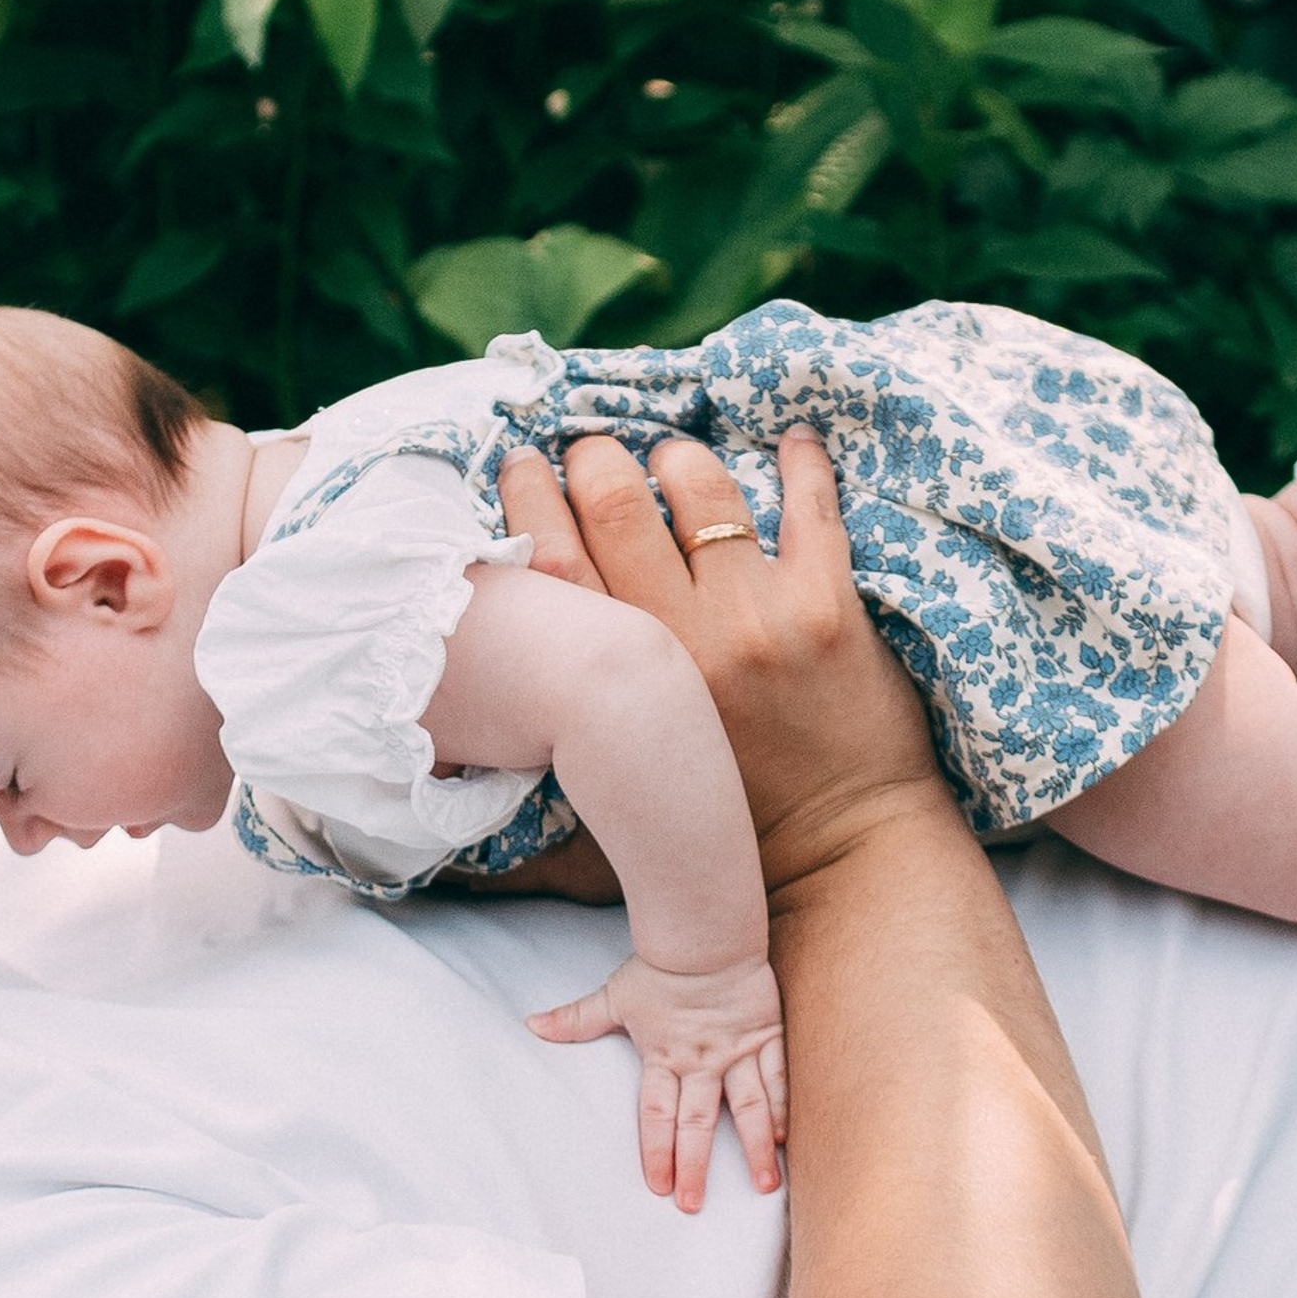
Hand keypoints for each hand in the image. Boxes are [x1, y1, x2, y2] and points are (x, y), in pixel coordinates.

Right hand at [495, 427, 937, 890]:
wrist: (840, 860)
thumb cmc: (723, 834)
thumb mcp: (608, 804)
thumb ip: (539, 759)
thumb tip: (456, 727)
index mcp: (614, 685)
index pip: (548, 556)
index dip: (524, 493)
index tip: (521, 465)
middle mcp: (679, 640)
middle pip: (613, 501)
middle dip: (593, 458)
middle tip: (593, 453)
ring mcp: (756, 619)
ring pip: (702, 490)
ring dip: (679, 457)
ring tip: (672, 459)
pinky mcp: (828, 610)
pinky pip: (811, 511)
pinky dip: (804, 464)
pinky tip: (795, 437)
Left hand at [528, 949, 787, 1213]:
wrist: (705, 935)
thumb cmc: (659, 967)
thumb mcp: (614, 995)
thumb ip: (577, 1019)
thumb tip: (532, 1024)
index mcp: (662, 1057)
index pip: (656, 1115)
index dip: (656, 1152)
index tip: (660, 1187)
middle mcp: (700, 1062)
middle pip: (697, 1123)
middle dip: (695, 1166)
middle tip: (696, 1206)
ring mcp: (736, 1051)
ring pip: (746, 1108)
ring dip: (753, 1149)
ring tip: (764, 1185)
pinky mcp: (766, 1035)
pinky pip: (776, 1077)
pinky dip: (782, 1107)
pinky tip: (785, 1138)